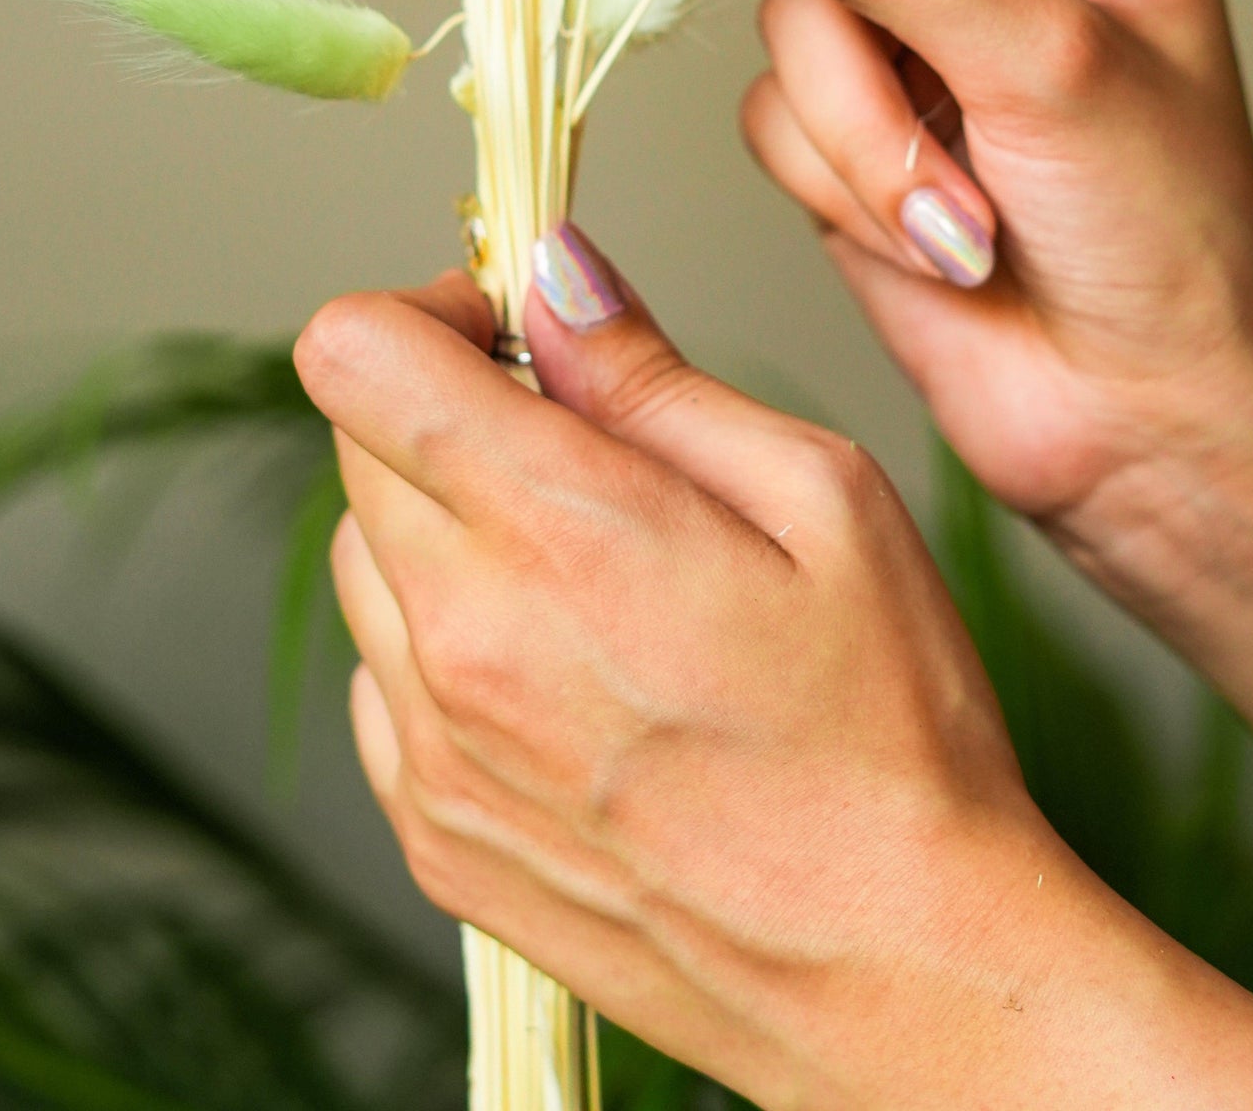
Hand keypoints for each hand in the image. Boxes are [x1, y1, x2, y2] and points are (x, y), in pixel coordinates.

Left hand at [295, 254, 1252, 1110]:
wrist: (897, 970)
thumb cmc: (891, 731)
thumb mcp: (822, 496)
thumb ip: (654, 378)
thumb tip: (553, 282)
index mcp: (558, 533)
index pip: (355, 355)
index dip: (427, 309)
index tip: (510, 328)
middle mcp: (462, 642)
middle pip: (355, 446)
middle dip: (449, 407)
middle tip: (582, 441)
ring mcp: (433, 752)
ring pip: (366, 561)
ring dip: (446, 526)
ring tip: (590, 567)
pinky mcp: (432, 837)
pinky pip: (385, 681)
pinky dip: (449, 643)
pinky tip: (573, 670)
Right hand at [659, 0, 1252, 618]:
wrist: (1147, 432)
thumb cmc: (1167, 244)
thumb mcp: (1043, 67)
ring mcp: (922, 45)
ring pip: (795, 8)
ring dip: (859, 122)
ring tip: (954, 215)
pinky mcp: (857, 135)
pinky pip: (775, 110)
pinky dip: (840, 179)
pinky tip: (934, 243)